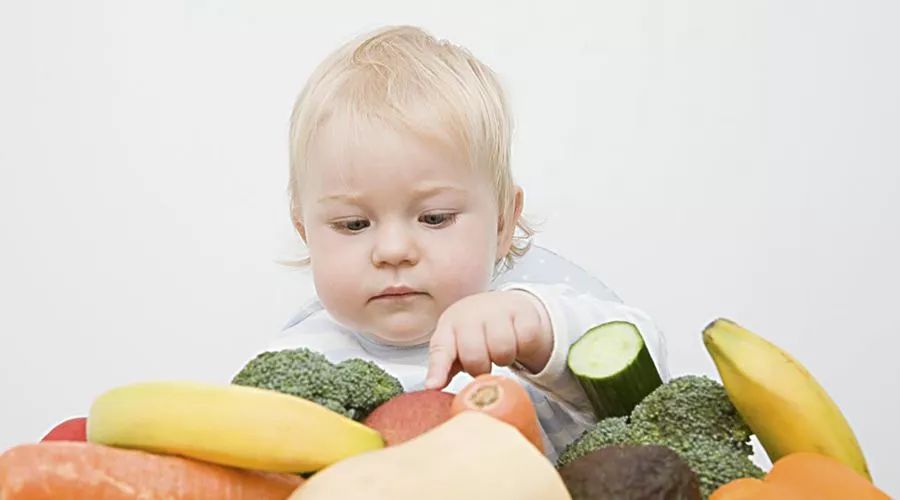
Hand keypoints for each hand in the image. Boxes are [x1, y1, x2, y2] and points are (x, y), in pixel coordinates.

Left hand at [424, 290, 552, 389]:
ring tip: (500, 351)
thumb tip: (433, 386)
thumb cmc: (474, 332)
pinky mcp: (522, 309)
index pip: (441, 350)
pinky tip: (517, 340)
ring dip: (504, 359)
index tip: (434, 386)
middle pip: (475, 357)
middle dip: (481, 368)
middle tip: (484, 362)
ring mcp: (496, 309)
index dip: (438, 370)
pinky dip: (525, 347)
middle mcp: (470, 315)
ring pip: (503, 351)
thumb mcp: (455, 346)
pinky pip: (526, 340)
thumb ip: (444, 368)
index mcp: (448, 327)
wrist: (501, 305)